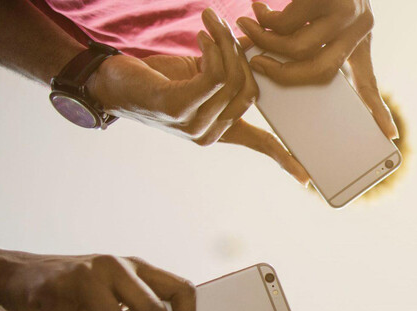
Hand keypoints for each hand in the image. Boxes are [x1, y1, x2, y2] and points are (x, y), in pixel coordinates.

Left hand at [85, 10, 311, 182]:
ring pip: (232, 80)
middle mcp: (207, 135)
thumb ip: (228, 73)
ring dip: (225, 43)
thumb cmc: (155, 78)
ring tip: (211, 23)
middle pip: (249, 91)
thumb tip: (258, 53)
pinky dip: (213, 48)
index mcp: (217, 133)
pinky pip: (215, 76)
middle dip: (244, 55)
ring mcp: (192, 125)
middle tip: (228, 27)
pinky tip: (202, 34)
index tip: (308, 181)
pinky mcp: (177, 107)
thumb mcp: (199, 77)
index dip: (284, 159)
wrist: (109, 81)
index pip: (259, 144)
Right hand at [237, 1, 397, 138]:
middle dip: (283, 75)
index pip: (369, 80)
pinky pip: (288, 22)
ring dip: (266, 42)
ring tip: (246, 30)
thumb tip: (275, 71)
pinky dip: (266, 20)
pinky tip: (257, 10)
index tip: (390, 136)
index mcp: (360, 39)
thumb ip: (315, 44)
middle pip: (320, 71)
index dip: (377, 109)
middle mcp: (360, 26)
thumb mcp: (324, 18)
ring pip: (299, 47)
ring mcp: (347, 11)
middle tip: (256, 67)